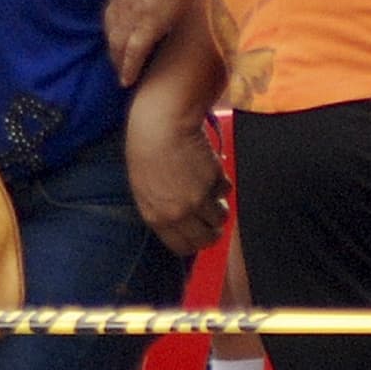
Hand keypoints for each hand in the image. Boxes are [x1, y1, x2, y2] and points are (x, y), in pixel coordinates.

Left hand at [103, 0, 198, 86]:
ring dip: (118, 58)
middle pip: (112, 26)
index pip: (116, 4)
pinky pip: (133, 54)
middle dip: (112, 43)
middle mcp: (121, 0)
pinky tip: (126, 81)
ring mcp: (131, 16)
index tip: (117, 27)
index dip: (116, 19)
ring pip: (118, 43)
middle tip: (114, 57)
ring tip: (120, 72)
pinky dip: (128, 68)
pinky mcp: (145, 28)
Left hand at [126, 91, 230, 256]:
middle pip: (207, 239)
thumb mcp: (144, 185)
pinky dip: (221, 182)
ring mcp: (198, 199)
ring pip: (221, 217)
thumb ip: (161, 207)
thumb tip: (180, 221)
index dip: (193, 241)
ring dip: (219, 205)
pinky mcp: (215, 182)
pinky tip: (208, 167)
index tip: (198, 233)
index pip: (182, 247)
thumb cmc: (145, 147)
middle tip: (212, 217)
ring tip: (209, 188)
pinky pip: (226, 191)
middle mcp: (177, 213)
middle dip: (213, 231)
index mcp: (155, 216)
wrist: (161, 122)